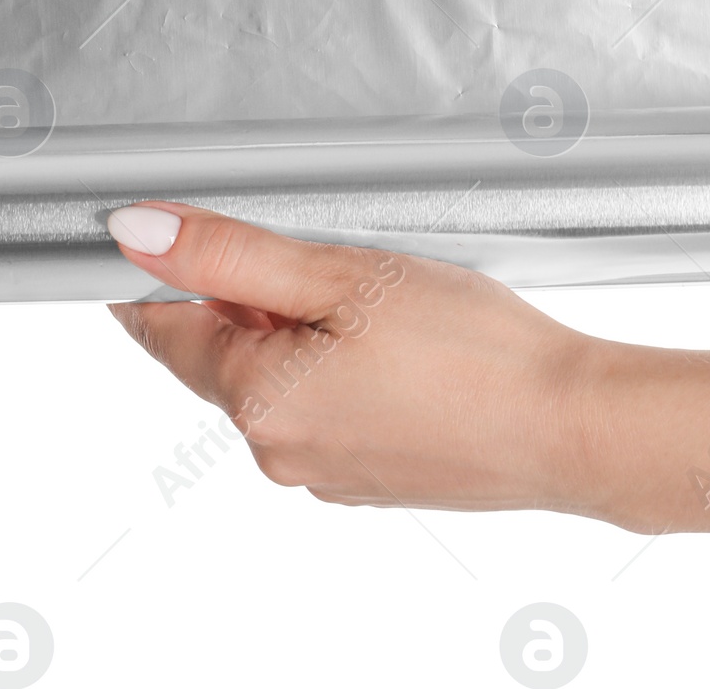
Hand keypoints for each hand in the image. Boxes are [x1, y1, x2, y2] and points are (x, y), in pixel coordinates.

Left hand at [107, 202, 604, 510]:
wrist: (574, 426)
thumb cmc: (471, 349)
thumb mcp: (338, 274)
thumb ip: (228, 255)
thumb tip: (136, 233)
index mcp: (257, 403)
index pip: (160, 331)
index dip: (163, 273)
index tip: (188, 231)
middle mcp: (279, 453)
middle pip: (222, 353)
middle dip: (248, 297)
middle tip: (317, 249)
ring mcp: (328, 473)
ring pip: (278, 379)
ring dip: (298, 329)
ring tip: (375, 292)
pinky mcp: (371, 477)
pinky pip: (326, 408)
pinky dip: (340, 366)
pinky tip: (400, 338)